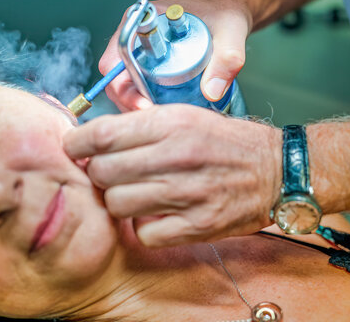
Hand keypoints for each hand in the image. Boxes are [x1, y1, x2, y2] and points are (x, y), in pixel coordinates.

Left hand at [63, 104, 281, 246]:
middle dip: (99, 175)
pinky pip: (144, 233)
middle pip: (103, 173)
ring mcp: (186, 192)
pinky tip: (157, 215)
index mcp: (171, 123)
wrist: (276, 170)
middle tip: (111, 175)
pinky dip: (144, 227)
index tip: (73, 149)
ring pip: (118, 204)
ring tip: (136, 195)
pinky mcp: (197, 224)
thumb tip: (95, 137)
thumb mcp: (186, 116)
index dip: (77, 143)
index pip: (101, 134)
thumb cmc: (225, 142)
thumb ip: (142, 125)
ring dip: (120, 202)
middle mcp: (176, 155)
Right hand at [99, 0, 251, 111]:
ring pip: (125, 90)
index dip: (124, 88)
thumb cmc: (223, 13)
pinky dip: (148, 107)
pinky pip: (138, 92)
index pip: (116, 60)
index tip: (146, 105)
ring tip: (164, 123)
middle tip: (157, 123)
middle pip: (117, 81)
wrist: (227, 13)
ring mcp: (140, 56)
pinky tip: (166, 117)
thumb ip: (227, 59)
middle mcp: (134, 40)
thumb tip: (211, 92)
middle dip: (132, 105)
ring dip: (139, 109)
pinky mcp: (148, 69)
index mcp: (141, 22)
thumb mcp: (230, 33)